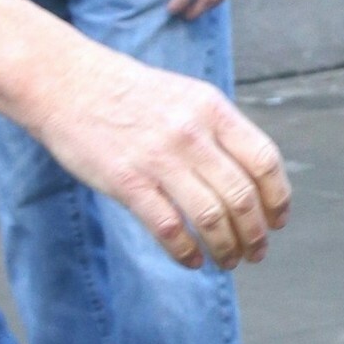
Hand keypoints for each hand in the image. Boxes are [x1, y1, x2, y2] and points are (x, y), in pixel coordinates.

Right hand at [28, 45, 289, 269]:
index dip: (277, 199)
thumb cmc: (130, 93)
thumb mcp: (187, 96)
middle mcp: (191, 133)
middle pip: (242, 197)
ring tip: (228, 262)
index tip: (277, 222)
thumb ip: (220, 132)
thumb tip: (254, 179)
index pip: (264, 161)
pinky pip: (168, 228)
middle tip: (256, 252)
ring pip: (211, 218)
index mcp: (212, 109)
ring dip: (226, 249)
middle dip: (255, 234)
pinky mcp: (126, 182)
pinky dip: (186, 252)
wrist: (66, 81)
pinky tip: (192, 260)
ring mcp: (158, 158)